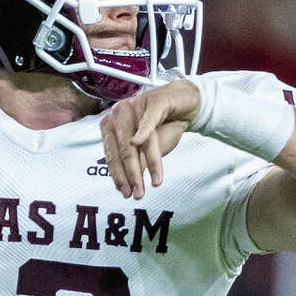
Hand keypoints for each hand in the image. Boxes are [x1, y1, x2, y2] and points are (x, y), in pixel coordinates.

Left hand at [98, 78, 199, 199]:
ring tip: (154, 182)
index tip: (126, 193)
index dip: (118, 176)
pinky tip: (141, 143)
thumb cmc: (163, 125)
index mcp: (111, 125)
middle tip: (138, 194)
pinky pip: (148, 121)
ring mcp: (135, 105)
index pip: (112, 155)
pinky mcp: (154, 101)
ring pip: (136, 140)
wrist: (185, 102)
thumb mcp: (148, 150)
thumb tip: (127, 186)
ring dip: (146, 164)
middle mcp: (118, 113)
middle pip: (123, 151)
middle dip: (132, 175)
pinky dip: (145, 133)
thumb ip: (137, 163)